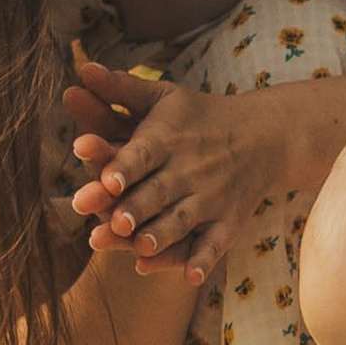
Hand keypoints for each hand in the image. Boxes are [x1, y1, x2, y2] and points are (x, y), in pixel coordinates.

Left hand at [63, 51, 288, 282]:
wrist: (265, 135)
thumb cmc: (198, 116)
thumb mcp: (163, 95)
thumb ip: (121, 88)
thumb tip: (80, 67)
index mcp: (168, 139)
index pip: (142, 153)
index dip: (124, 166)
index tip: (107, 180)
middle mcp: (188, 170)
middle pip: (157, 192)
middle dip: (135, 208)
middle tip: (112, 223)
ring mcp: (209, 199)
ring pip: (182, 221)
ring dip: (162, 236)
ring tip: (140, 248)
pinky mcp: (226, 222)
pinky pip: (215, 245)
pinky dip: (202, 261)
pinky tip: (189, 277)